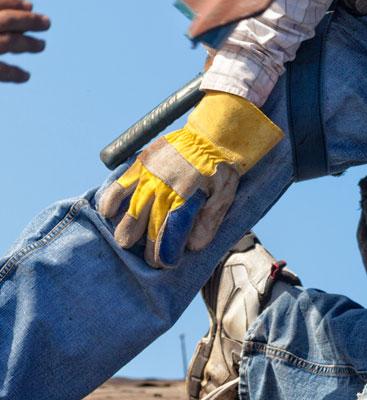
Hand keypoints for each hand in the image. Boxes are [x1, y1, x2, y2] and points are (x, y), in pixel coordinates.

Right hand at [0, 0, 50, 82]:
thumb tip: (22, 13)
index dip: (12, 3)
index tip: (30, 5)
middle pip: (6, 20)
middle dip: (28, 21)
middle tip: (47, 23)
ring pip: (9, 43)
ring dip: (27, 44)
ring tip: (42, 46)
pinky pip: (1, 71)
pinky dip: (14, 73)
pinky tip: (26, 76)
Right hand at [99, 92, 282, 267]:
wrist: (213, 135)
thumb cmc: (221, 169)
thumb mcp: (225, 195)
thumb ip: (209, 221)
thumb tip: (193, 246)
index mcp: (187, 197)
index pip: (170, 234)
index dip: (166, 253)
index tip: (165, 264)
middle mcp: (165, 189)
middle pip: (148, 228)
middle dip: (147, 249)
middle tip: (149, 261)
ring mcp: (149, 176)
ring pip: (130, 211)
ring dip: (126, 232)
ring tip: (126, 243)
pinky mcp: (140, 164)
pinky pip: (118, 187)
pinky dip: (110, 202)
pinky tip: (108, 215)